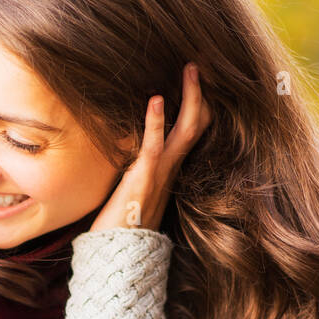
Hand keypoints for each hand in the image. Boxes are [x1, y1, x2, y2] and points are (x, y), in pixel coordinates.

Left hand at [90, 63, 210, 233]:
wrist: (117, 254)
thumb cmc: (120, 224)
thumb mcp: (132, 188)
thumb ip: (137, 168)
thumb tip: (130, 151)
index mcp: (169, 170)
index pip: (192, 132)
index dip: (198, 106)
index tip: (196, 80)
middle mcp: (171, 169)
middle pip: (198, 126)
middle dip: (201, 94)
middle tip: (198, 64)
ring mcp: (160, 174)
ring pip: (186, 131)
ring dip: (190, 98)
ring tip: (190, 69)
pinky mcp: (143, 179)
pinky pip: (154, 147)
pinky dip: (155, 122)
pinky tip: (155, 99)